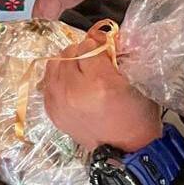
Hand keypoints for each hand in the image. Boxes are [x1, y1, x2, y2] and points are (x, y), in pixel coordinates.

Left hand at [42, 30, 162, 152]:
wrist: (125, 150)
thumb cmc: (135, 116)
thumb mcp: (134, 81)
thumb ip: (114, 55)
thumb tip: (98, 34)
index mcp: (99, 82)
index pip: (88, 45)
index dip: (98, 44)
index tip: (105, 49)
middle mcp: (74, 91)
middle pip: (69, 52)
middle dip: (83, 53)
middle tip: (94, 61)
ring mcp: (59, 102)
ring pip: (55, 63)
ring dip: (68, 63)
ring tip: (81, 71)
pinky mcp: (52, 110)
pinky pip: (48, 81)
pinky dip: (59, 78)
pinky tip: (71, 83)